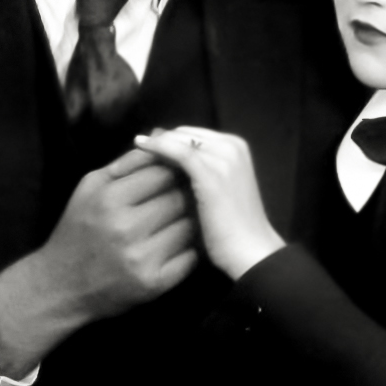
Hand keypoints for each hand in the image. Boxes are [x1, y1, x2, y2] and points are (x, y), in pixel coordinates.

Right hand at [0, 150, 199, 374]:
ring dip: (192, 220)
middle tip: (188, 197)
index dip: (176, 170)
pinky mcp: (155, 283)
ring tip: (183, 219)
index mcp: (109, 198)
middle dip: (186, 195)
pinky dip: (191, 247)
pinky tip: (180, 243)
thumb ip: (128, 162)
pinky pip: (191, 256)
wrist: (60, 286)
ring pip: (190, 226)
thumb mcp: (91, 187)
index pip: (163, 172)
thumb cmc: (78, 229)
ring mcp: (142, 257)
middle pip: (180, 198)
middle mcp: (126, 228)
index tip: (179, 174)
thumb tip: (163, 134)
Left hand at [136, 126, 285, 278]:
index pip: (193, 135)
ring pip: (177, 138)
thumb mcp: (217, 193)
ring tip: (134, 148)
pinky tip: (139, 150)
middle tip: (137, 146)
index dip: (169, 140)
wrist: (251, 252)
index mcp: (237, 148)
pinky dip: (155, 148)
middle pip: (184, 133)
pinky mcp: (209, 170)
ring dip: (154, 142)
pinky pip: (174, 149)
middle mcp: (232, 146)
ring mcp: (222, 156)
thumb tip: (168, 160)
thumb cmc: (233, 230)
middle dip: (160, 138)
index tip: (146, 148)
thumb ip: (199, 174)